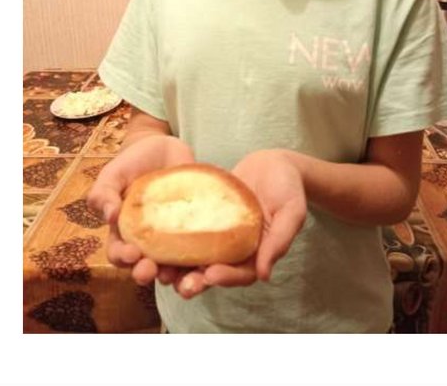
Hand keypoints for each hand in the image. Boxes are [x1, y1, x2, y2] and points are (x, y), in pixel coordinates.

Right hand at [85, 134, 194, 285]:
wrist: (163, 147)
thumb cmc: (132, 162)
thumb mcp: (112, 173)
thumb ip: (104, 193)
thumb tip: (110, 216)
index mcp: (124, 233)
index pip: (119, 254)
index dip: (123, 258)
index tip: (131, 254)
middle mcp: (148, 242)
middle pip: (145, 268)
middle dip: (146, 273)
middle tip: (151, 270)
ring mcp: (173, 239)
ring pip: (174, 268)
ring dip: (176, 277)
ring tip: (181, 278)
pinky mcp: (196, 232)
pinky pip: (201, 252)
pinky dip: (204, 262)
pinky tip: (208, 264)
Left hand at [170, 149, 307, 298]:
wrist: (274, 162)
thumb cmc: (288, 187)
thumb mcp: (292, 211)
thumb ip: (280, 240)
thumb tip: (265, 274)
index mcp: (257, 254)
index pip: (241, 274)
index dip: (226, 277)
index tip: (210, 275)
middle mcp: (235, 250)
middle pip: (214, 272)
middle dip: (195, 281)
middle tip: (179, 284)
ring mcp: (218, 236)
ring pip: (196, 256)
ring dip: (179, 267)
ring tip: (161, 270)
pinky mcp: (205, 219)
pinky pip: (188, 230)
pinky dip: (172, 237)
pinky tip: (155, 237)